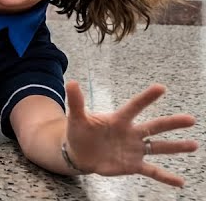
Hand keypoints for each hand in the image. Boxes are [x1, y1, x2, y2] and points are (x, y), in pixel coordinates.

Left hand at [62, 80, 197, 186]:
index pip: (134, 107)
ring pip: (158, 147)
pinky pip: (152, 171)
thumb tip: (71, 82)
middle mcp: (131, 133)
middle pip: (154, 126)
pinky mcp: (133, 165)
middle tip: (190, 119)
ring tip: (194, 145)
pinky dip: (165, 177)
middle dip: (172, 123)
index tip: (161, 88)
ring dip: (175, 147)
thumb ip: (76, 102)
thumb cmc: (80, 132)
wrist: (79, 153)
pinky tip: (180, 182)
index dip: (146, 98)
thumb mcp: (77, 118)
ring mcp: (134, 149)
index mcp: (119, 120)